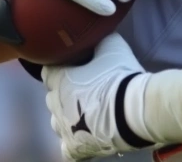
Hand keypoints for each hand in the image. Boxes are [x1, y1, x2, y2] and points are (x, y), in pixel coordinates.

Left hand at [42, 34, 154, 160]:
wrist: (133, 110)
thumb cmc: (121, 76)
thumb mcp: (112, 46)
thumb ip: (99, 40)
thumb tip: (97, 33)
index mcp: (59, 80)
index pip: (48, 72)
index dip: (62, 69)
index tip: (76, 68)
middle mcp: (55, 105)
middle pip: (52, 97)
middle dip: (65, 93)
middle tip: (87, 89)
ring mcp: (63, 128)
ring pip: (57, 122)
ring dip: (68, 117)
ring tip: (88, 114)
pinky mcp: (75, 148)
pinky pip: (67, 149)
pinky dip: (75, 143)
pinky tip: (87, 137)